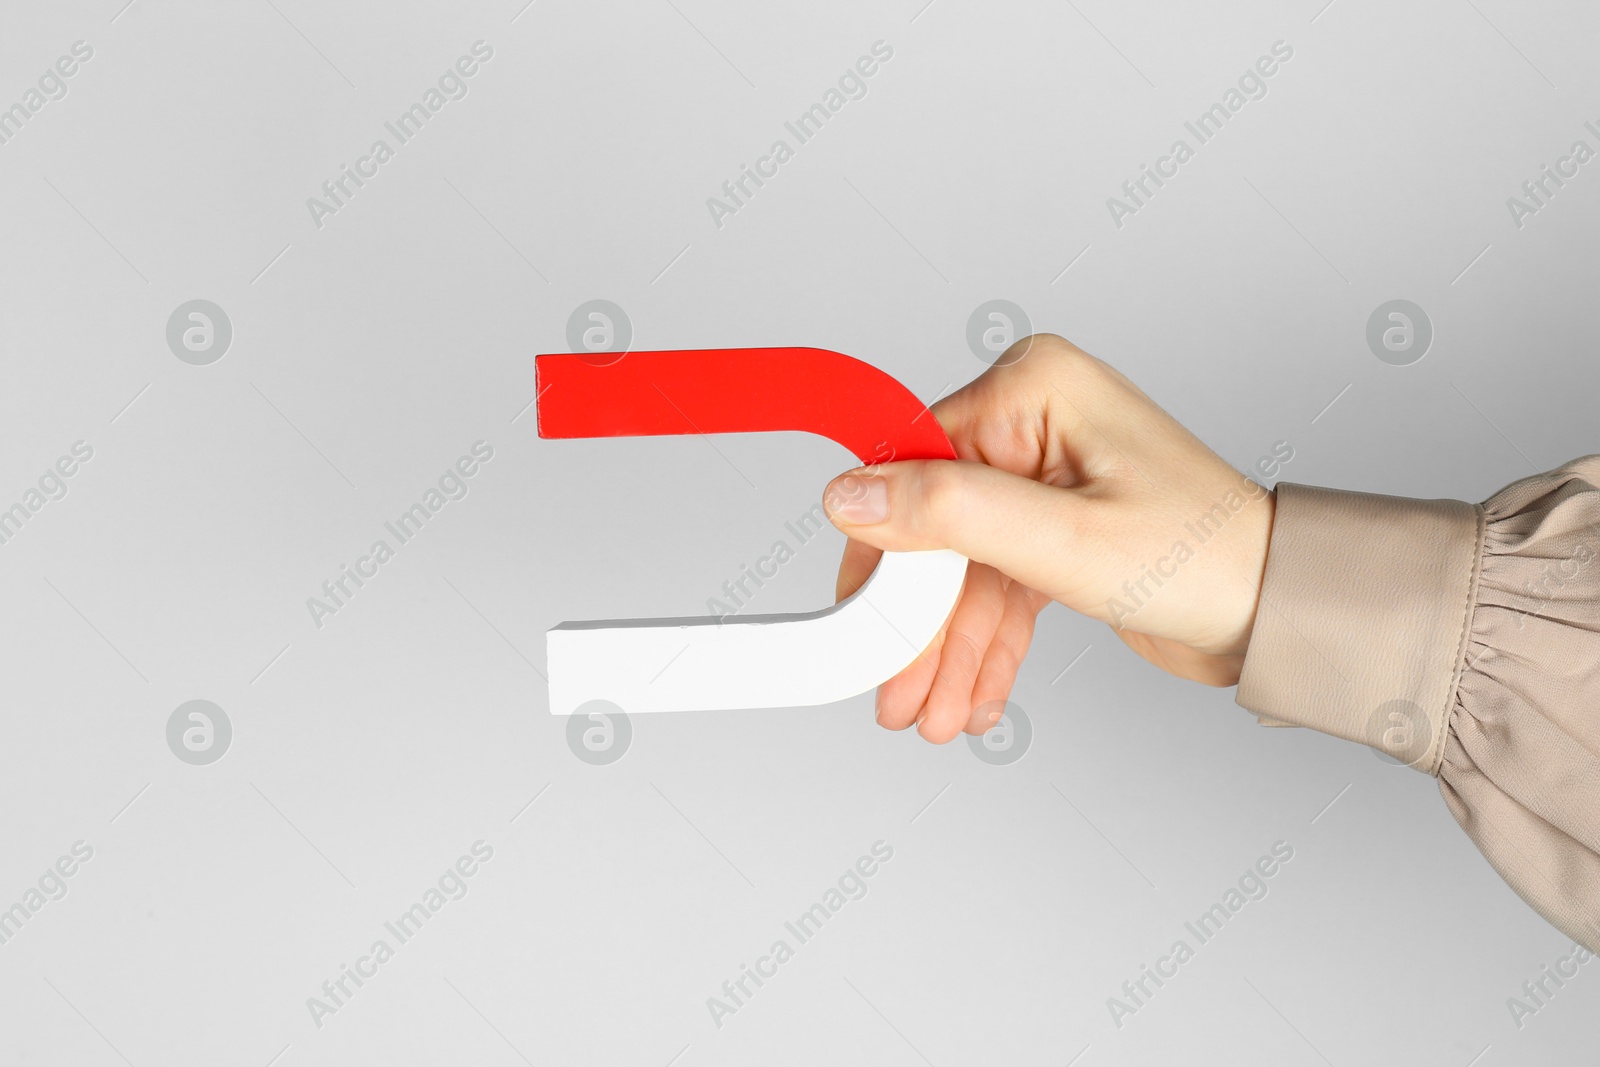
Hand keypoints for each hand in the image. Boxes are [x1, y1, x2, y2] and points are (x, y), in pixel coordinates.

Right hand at [822, 334, 1275, 742]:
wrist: (1278, 611)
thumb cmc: (1210, 558)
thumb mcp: (1063, 541)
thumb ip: (949, 512)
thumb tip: (850, 492)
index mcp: (1036, 390)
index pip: (918, 467)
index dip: (887, 554)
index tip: (867, 623)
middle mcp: (1034, 422)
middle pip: (936, 528)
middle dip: (923, 623)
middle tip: (899, 690)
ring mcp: (1043, 476)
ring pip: (963, 570)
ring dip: (950, 648)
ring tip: (934, 713)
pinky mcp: (1054, 526)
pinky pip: (995, 585)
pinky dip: (984, 643)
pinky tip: (974, 695)